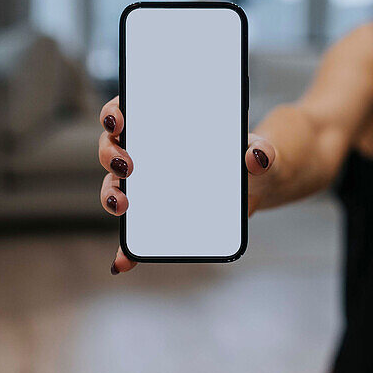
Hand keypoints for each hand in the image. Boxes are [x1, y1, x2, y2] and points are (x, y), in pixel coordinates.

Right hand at [98, 96, 275, 274]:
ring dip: (110, 194)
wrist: (260, 183)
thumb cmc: (250, 156)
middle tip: (127, 165)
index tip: (118, 120)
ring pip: (114, 185)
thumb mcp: (261, 150)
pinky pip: (135, 232)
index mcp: (166, 125)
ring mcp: (150, 185)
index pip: (127, 111)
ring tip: (123, 205)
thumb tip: (256, 157)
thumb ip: (262, 151)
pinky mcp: (157, 215)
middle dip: (109, 153)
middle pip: (112, 146)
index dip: (114, 112)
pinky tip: (123, 261)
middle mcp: (150, 152)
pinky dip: (126, 248)